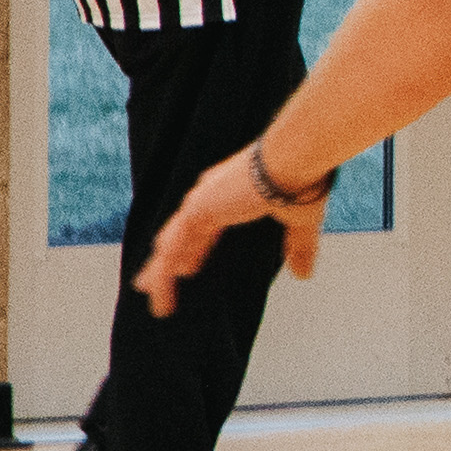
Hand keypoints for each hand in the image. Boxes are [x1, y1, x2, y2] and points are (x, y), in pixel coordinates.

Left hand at [133, 146, 320, 313]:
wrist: (294, 160)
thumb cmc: (300, 181)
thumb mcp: (299, 223)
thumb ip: (299, 249)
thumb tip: (304, 275)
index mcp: (229, 193)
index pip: (202, 228)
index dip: (193, 249)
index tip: (187, 268)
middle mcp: (209, 195)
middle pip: (178, 235)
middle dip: (165, 258)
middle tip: (150, 280)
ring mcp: (199, 202)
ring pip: (169, 244)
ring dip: (157, 269)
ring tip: (146, 291)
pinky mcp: (197, 211)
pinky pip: (171, 250)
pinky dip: (162, 271)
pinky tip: (154, 289)